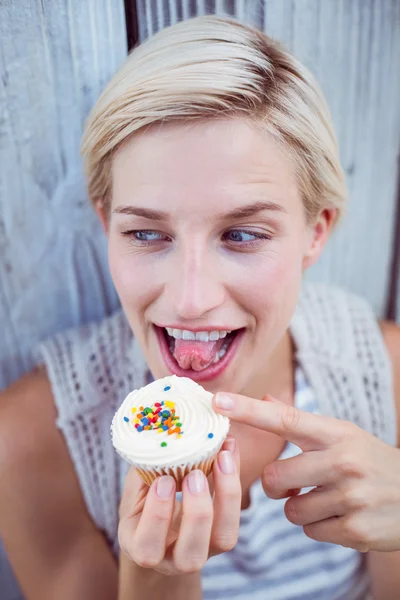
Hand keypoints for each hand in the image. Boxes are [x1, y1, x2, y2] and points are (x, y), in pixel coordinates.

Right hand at [118, 436, 240, 574]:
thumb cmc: (143, 501)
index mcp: (143, 549)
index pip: (147, 549)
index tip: (163, 481)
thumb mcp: (136, 489)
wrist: (164, 521)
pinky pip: (236, 516)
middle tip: (195, 474)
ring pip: (223, 540)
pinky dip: (234, 482)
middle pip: (191, 556)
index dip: (157, 517)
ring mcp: (204, 551)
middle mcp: (174, 560)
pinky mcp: (223, 535)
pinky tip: (229, 453)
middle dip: (197, 513)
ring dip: (225, 498)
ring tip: (221, 460)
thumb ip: (144, 472)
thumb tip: (157, 432)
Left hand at [213, 392, 399, 551]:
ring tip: (328, 499)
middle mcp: (343, 461)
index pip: (284, 419)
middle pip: (274, 476)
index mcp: (336, 433)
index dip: (248, 410)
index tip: (218, 400)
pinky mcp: (356, 529)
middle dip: (278, 485)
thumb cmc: (371, 462)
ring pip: (290, 509)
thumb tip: (265, 397)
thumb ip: (302, 422)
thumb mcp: (343, 435)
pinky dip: (320, 527)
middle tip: (298, 481)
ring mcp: (350, 496)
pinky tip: (342, 516)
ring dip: (301, 508)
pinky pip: (309, 532)